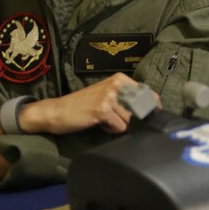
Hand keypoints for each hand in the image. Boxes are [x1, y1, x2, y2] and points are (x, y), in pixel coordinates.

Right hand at [20, 73, 140, 134]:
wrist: (58, 111)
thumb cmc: (84, 105)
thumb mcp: (108, 96)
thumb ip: (127, 100)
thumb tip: (150, 113)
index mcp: (121, 79)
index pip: (148, 94)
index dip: (151, 109)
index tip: (147, 118)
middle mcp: (117, 84)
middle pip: (141, 109)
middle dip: (133, 120)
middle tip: (117, 120)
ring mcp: (110, 96)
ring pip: (131, 120)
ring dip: (120, 125)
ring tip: (106, 121)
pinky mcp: (103, 109)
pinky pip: (120, 127)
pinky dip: (112, 130)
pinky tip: (100, 124)